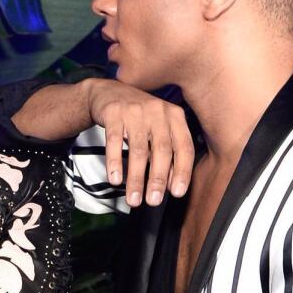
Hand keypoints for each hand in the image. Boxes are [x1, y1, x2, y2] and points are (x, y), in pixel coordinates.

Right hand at [85, 79, 193, 206]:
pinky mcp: (113, 112)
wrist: (108, 92)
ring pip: (138, 150)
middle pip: (161, 150)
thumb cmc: (138, 116)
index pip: (184, 147)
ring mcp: (135, 110)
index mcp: (175, 116)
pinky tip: (115, 179)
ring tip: (133, 199)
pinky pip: (114, 141)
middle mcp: (158, 111)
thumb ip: (167, 153)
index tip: (177, 193)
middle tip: (153, 201)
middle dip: (157, 179)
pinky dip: (114, 162)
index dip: (182, 171)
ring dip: (135, 178)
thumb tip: (172, 185)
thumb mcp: (158, 129)